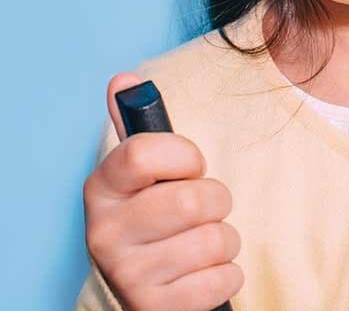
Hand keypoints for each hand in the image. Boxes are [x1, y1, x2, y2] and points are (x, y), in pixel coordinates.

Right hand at [82, 73, 243, 310]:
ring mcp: (128, 275)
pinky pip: (224, 278)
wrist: (147, 286)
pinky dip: (226, 273)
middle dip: (216, 199)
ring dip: (224, 238)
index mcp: (102, 188)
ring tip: (202, 241)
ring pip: (215, 239)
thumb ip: (136, 123)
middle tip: (203, 207)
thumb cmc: (153, 214)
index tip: (190, 165)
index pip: (144, 152)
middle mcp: (105, 233)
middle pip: (193, 199)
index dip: (184, 155)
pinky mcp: (155, 309)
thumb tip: (124, 79)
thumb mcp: (142, 171)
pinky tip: (203, 273)